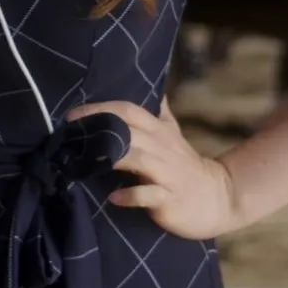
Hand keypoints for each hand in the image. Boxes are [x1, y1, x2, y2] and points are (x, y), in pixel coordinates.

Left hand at [65, 97, 241, 239]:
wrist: (217, 197)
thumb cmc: (185, 166)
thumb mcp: (172, 134)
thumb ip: (158, 113)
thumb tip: (150, 88)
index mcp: (158, 131)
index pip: (128, 110)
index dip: (101, 109)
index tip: (72, 115)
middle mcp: (161, 148)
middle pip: (129, 130)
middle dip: (99, 130)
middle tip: (69, 137)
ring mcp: (166, 173)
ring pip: (138, 159)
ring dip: (113, 158)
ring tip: (86, 162)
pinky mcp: (169, 198)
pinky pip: (148, 195)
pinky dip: (130, 195)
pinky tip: (113, 198)